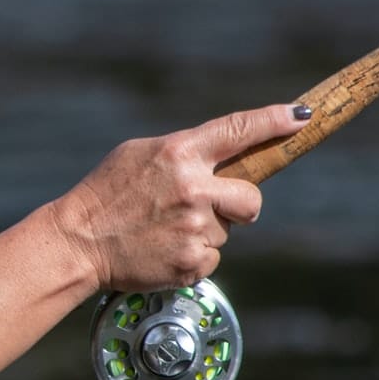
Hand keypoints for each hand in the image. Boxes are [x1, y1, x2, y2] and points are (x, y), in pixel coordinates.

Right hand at [48, 104, 306, 291]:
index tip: (301, 117)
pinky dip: (192, 256)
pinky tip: (162, 249)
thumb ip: (183, 153)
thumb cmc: (105, 194)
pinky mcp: (191, 262)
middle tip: (209, 208)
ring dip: (204, 231)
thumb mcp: (140, 155)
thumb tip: (223, 158)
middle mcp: (193, 189)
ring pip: (227, 231)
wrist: (77, 242)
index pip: (239, 130)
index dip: (275, 121)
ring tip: (163, 230)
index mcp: (179, 153)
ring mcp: (194, 228)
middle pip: (251, 198)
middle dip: (241, 204)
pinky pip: (212, 258)